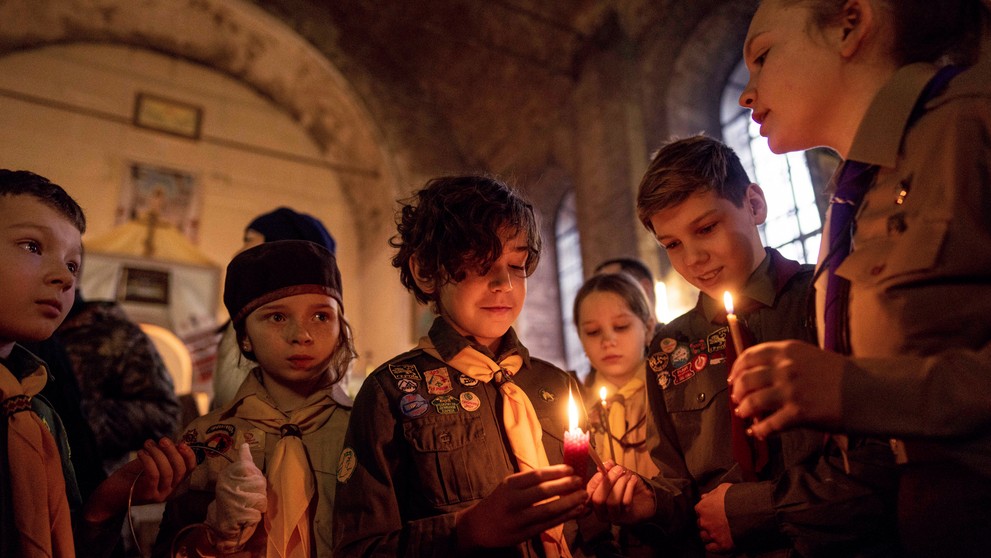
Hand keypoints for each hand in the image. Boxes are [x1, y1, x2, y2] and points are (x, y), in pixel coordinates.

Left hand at [83, 437, 196, 522]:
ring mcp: (159, 494)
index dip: (189, 454)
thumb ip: (164, 456)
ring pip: (167, 471)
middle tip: (162, 440)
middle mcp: (169, 491)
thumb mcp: (151, 463)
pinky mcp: (147, 494)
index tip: (181, 442)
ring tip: (147, 444)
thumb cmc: (130, 477)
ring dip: (158, 453)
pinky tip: (141, 453)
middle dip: (172, 451)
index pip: (190, 469)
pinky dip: (148, 460)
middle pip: (180, 469)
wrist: (109, 495)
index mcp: (173, 483)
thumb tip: (175, 442)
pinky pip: (154, 475)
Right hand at [206, 443, 266, 550]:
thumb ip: (244, 462)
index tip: (246, 484)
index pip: (250, 467)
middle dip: (259, 493)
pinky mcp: (236, 516)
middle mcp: (227, 485)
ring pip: (262, 498)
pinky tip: (245, 517)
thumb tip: (245, 444)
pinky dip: (255, 518)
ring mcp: (231, 500)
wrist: (220, 523)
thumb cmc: (234, 498)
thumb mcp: (236, 477)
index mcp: (227, 473)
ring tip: (248, 507)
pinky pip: (257, 514)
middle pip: (260, 483)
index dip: (255, 477)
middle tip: (248, 498)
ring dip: (259, 506)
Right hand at [455, 464, 585, 550]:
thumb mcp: (509, 487)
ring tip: (583, 497)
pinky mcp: (523, 534)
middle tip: (580, 481)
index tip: (572, 468)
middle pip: (543, 491)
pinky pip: (548, 524)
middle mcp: (512, 501)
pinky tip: (575, 511)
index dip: (556, 471)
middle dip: (565, 485)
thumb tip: (560, 474)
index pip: (536, 475)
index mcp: (509, 485)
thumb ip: (530, 482)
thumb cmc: (499, 503)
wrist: (478, 527)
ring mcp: (517, 519)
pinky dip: (564, 517)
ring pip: (548, 510)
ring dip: (568, 503)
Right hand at [586, 460, 654, 524]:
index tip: (602, 471)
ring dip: (620, 484)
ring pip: (612, 502)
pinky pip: (625, 503)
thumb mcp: (617, 474)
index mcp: (594, 500)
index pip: (588, 493)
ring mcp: (613, 516)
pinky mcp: (626, 518)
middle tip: (618, 470)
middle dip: (608, 482)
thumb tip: (605, 464)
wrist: (644, 497)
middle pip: (598, 499)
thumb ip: (610, 468)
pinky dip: (629, 488)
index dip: (594, 482)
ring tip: (627, 475)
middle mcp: (601, 511)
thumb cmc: (627, 485)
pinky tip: (633, 480)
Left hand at [695, 483, 732, 552]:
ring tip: (717, 533)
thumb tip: (704, 496)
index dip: (706, 512)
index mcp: (702, 507)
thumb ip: (711, 493)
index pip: (699, 511)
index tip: (712, 513)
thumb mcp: (723, 488)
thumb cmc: (736, 497)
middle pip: (701, 524)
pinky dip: (712, 546)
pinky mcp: (721, 545)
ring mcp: (712, 534)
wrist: (750, 510)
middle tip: (715, 523)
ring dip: (708, 535)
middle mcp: (704, 522)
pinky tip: (716, 543)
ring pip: (704, 536)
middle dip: (707, 523)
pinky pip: (710, 548)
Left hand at [728, 340, 844, 437]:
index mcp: (787, 350)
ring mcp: (790, 390)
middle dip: (738, 393)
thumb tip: (760, 375)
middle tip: (738, 400)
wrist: (866, 391)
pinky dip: (760, 431)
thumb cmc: (840, 375)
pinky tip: (758, 433)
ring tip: (745, 415)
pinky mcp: (797, 413)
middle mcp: (784, 368)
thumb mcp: (809, 356)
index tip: (733, 378)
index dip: (737, 369)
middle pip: (746, 380)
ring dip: (744, 411)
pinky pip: (769, 424)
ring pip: (752, 402)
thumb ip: (785, 361)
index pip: (749, 356)